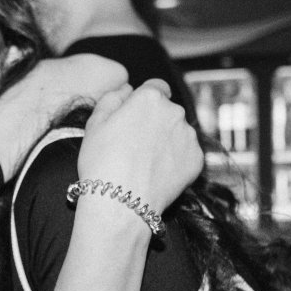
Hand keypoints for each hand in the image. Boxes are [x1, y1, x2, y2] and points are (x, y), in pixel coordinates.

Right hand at [78, 80, 203, 213]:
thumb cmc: (102, 163)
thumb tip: (127, 89)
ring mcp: (188, 136)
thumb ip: (112, 98)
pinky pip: (186, 154)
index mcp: (150, 98)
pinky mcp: (197, 159)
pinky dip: (175, 160)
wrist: (121, 203)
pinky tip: (156, 173)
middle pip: (167, 110)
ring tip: (145, 162)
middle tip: (135, 145)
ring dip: (166, 140)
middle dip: (155, 121)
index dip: (143, 102)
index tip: (134, 117)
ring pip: (178, 132)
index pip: (154, 87)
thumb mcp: (94, 123)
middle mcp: (175, 112)